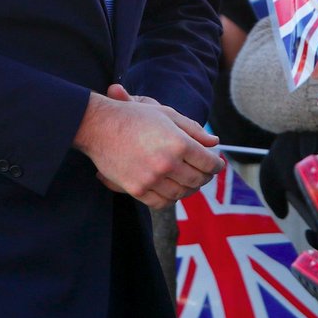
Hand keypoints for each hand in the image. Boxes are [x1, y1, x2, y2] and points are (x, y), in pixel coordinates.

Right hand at [73, 84, 222, 208]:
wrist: (100, 127)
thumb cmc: (135, 117)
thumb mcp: (168, 115)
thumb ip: (194, 130)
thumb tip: (214, 143)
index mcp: (178, 143)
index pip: (208, 162)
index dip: (217, 164)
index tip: (217, 164)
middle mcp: (167, 163)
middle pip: (198, 180)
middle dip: (206, 176)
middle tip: (206, 172)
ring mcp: (151, 179)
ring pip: (181, 193)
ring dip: (189, 188)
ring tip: (190, 180)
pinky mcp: (136, 190)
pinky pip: (161, 202)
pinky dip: (171, 198)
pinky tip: (172, 189)